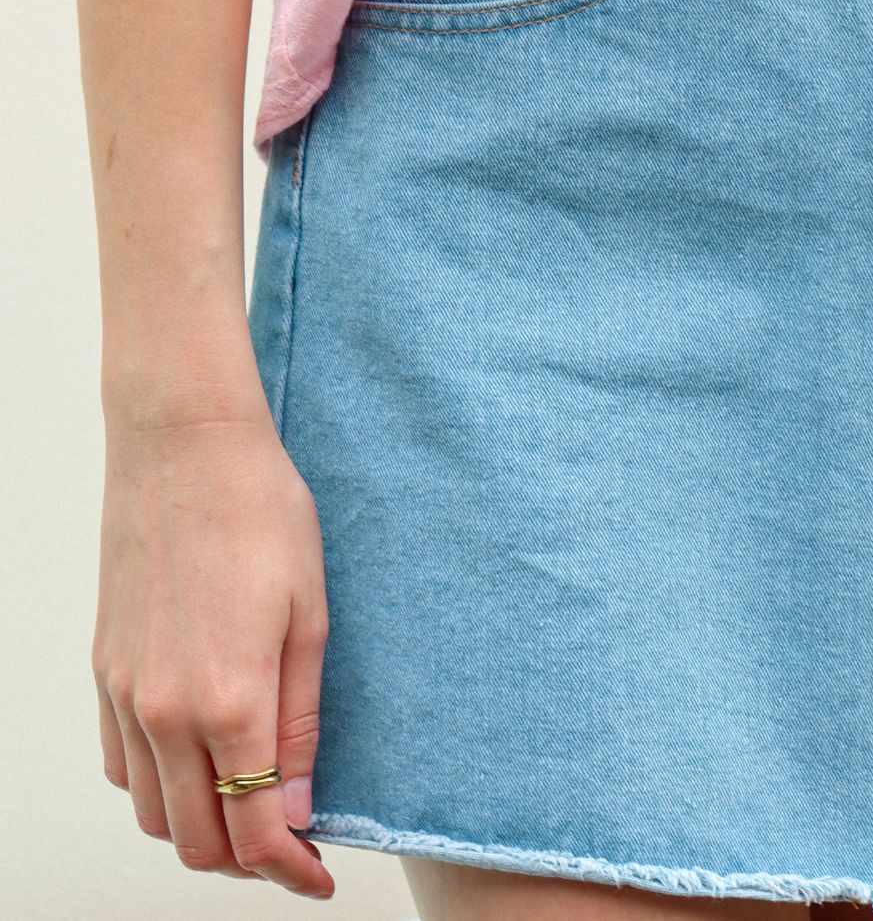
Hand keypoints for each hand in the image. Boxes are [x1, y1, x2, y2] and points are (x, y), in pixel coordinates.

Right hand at [92, 402, 334, 899]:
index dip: (292, 870)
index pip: (254, 834)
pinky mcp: (103, 669)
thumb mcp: (309, 614)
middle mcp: (162, 711)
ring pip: (150, 813)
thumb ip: (300, 720)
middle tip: (292, 841)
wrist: (184, 445)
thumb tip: (295, 806)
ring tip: (249, 803)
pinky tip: (197, 759)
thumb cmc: (260, 513)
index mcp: (227, 699)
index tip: (319, 876)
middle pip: (195, 840)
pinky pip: (120, 765)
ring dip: (199, 829)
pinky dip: (157, 787)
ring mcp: (123, 692)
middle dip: (247, 862)